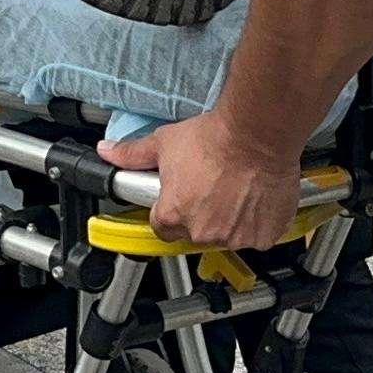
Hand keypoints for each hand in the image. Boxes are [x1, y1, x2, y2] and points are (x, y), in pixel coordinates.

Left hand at [98, 109, 302, 250]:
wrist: (256, 135)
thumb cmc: (214, 139)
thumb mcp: (163, 143)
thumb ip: (132, 154)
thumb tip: (108, 152)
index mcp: (172, 216)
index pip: (162, 227)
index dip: (170, 211)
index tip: (181, 198)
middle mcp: (202, 232)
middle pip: (196, 233)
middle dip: (201, 215)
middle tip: (211, 188)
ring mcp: (235, 237)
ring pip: (228, 236)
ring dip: (230, 220)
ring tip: (234, 190)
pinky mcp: (263, 235)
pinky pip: (257, 236)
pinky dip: (257, 222)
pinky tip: (254, 197)